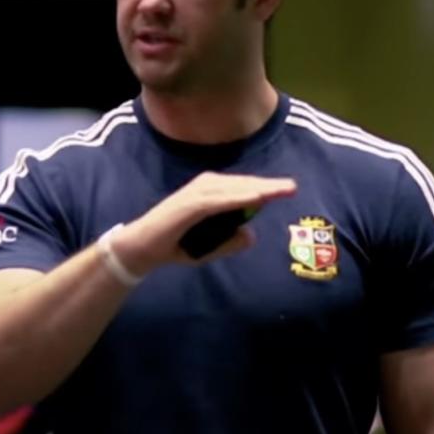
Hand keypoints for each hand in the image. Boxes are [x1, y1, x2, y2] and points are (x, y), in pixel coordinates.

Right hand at [109, 172, 296, 274]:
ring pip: (232, 189)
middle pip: (241, 184)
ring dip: (256, 189)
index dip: (265, 187)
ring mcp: (195, 195)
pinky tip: (255, 198)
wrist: (142, 250)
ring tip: (279, 190)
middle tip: (292, 187)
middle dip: (267, 185)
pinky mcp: (187, 205)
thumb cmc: (175, 245)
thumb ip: (229, 243)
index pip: (242, 188)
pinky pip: (216, 200)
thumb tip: (252, 236)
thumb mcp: (208, 248)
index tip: (287, 188)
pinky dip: (236, 198)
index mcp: (209, 194)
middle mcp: (203, 188)